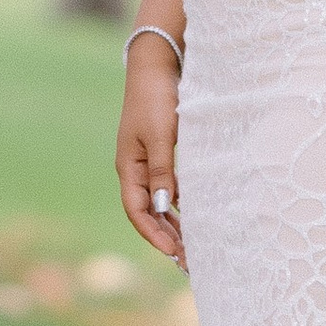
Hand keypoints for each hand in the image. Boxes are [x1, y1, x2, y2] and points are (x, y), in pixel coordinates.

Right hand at [117, 39, 183, 262]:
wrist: (156, 64)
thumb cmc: (156, 98)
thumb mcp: (160, 136)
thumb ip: (162, 171)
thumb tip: (163, 206)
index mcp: (129, 166)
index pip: (137, 211)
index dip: (154, 234)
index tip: (175, 253)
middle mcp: (135, 168)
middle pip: (147, 212)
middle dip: (166, 237)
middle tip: (189, 261)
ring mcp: (147, 160)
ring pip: (158, 201)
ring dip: (174, 223)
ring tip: (193, 245)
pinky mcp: (161, 151)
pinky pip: (168, 186)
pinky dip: (181, 203)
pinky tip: (195, 213)